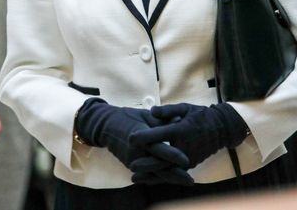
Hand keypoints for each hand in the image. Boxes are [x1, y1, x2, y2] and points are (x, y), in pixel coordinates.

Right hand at [75, 98, 190, 176]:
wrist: (106, 126)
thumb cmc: (128, 117)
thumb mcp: (144, 115)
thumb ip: (162, 119)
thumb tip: (179, 119)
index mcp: (140, 136)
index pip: (158, 148)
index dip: (172, 155)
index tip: (186, 160)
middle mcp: (136, 151)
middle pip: (158, 166)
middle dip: (175, 174)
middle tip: (190, 180)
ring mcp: (132, 161)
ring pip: (154, 173)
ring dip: (169, 178)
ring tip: (185, 181)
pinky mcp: (130, 165)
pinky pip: (147, 173)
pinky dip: (159, 176)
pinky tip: (172, 179)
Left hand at [130, 102, 247, 168]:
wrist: (220, 129)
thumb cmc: (199, 115)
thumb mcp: (184, 108)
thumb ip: (167, 111)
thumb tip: (151, 110)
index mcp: (181, 130)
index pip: (161, 135)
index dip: (145, 137)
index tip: (131, 138)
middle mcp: (185, 146)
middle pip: (163, 157)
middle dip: (146, 162)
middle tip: (131, 164)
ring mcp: (189, 158)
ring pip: (167, 169)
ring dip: (151, 173)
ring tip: (134, 176)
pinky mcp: (190, 165)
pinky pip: (174, 173)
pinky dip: (160, 177)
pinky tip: (148, 179)